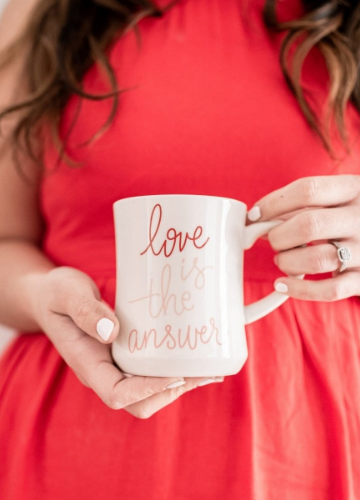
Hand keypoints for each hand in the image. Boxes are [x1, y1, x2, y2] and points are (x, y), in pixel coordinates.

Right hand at [29, 267, 222, 417]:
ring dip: (178, 385)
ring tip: (208, 370)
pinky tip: (194, 359)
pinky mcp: (124, 356)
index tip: (176, 375)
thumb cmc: (56, 293)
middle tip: (202, 373)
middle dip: (171, 392)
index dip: (147, 390)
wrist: (50, 296)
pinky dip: (174, 371)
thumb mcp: (66, 293)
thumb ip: (85, 311)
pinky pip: (150, 373)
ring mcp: (114, 366)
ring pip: (148, 392)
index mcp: (86, 363)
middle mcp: (102, 372)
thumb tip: (112, 332)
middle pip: (138, 402)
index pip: (117, 393)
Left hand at [247, 175, 359, 300]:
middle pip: (308, 225)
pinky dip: (299, 290)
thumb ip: (303, 205)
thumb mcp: (338, 199)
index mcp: (354, 189)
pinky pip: (329, 290)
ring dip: (288, 262)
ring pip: (317, 259)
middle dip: (279, 236)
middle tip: (273, 240)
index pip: (307, 190)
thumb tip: (258, 222)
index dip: (273, 203)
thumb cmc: (350, 216)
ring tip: (282, 260)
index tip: (254, 215)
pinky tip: (282, 285)